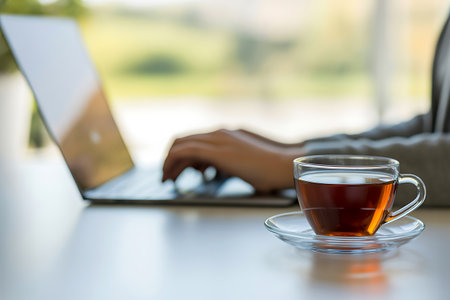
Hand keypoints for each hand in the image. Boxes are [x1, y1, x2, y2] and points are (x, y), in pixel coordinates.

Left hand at [162, 129, 301, 191]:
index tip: (178, 170)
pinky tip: (170, 176)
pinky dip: (172, 162)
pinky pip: (185, 151)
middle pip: (184, 140)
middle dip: (170, 159)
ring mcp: (218, 139)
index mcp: (226, 135)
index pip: (195, 140)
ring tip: (166, 179)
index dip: (181, 155)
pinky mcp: (217, 150)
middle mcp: (219, 133)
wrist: (284, 166)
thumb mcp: (243, 163)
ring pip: (181, 144)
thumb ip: (226, 163)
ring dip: (169, 162)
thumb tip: (213, 171)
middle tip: (167, 176)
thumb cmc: (269, 170)